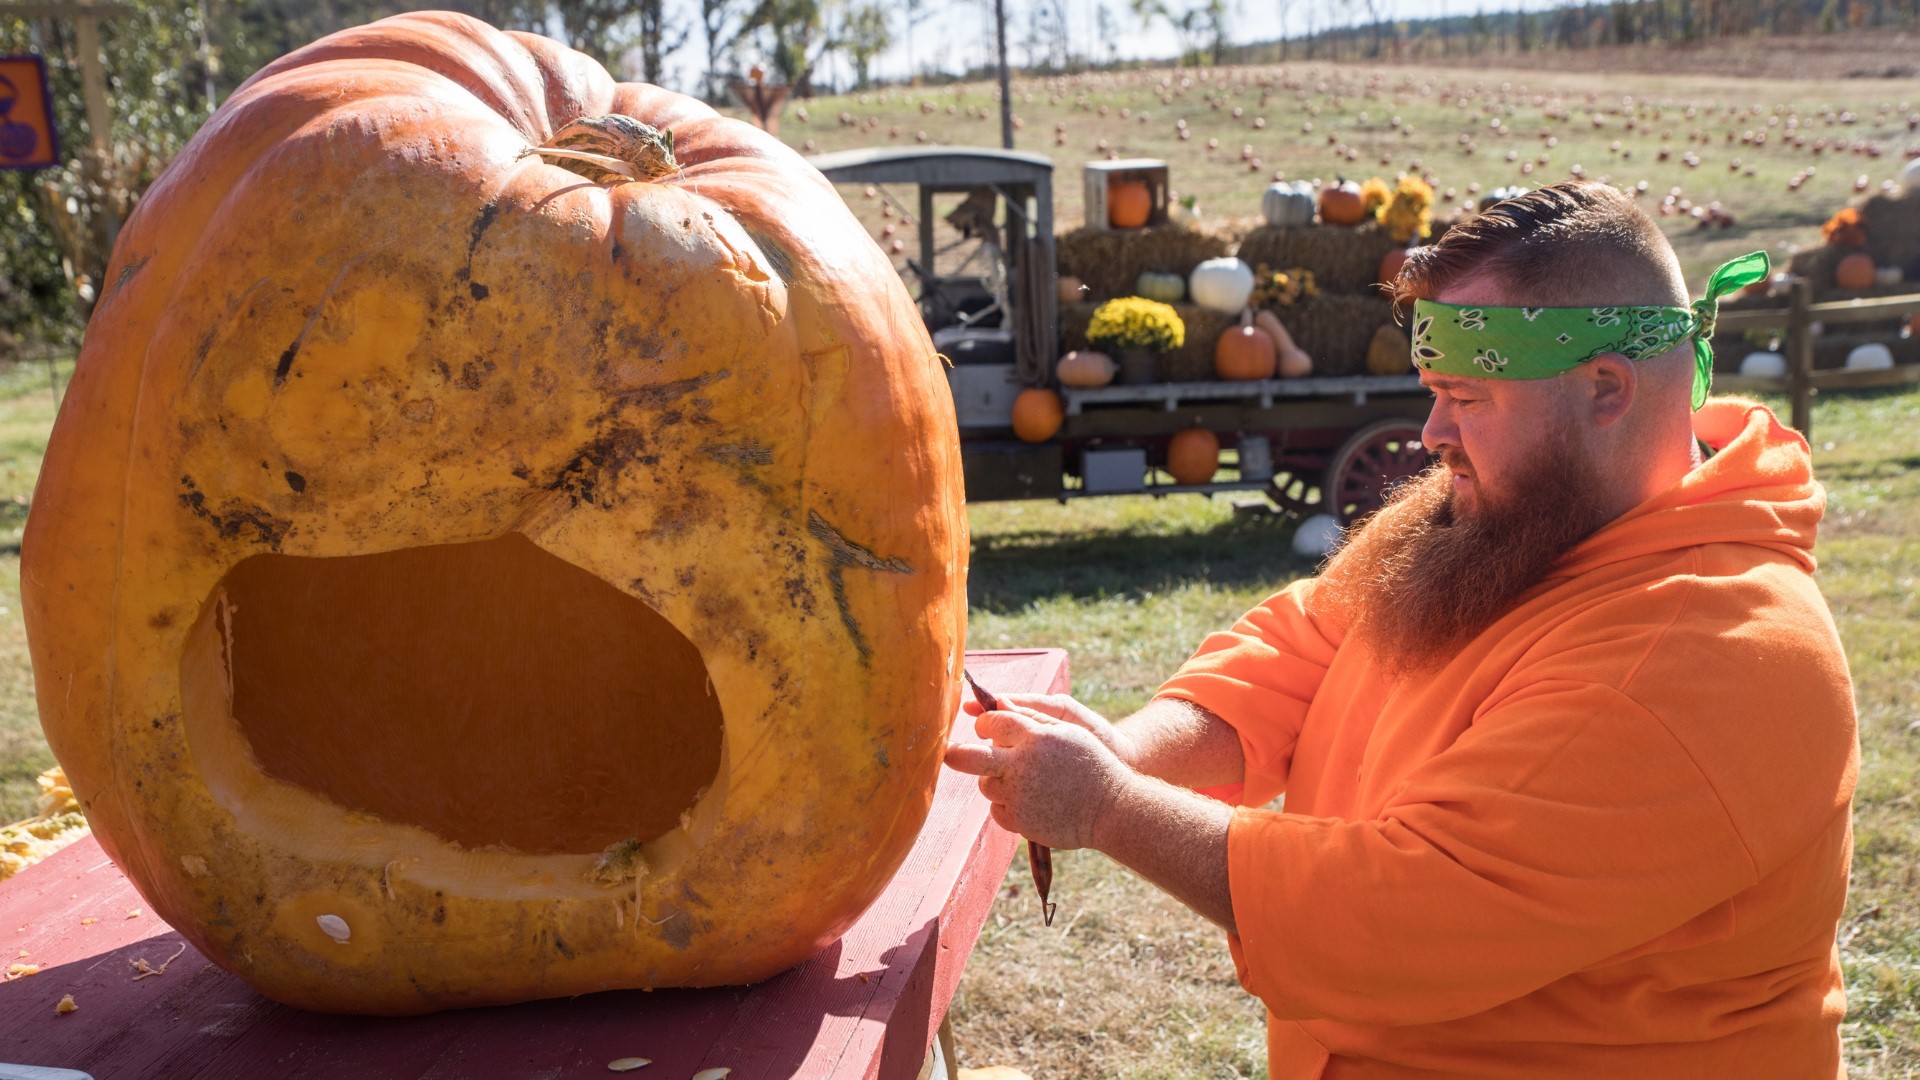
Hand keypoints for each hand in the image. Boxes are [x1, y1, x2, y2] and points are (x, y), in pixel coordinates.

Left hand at [944, 701, 1132, 849]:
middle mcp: (1022, 766)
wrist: (1112, 808)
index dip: (985, 722)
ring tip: (1019, 781)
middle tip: (947, 753)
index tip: (984, 726)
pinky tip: (1028, 801)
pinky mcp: (1020, 821)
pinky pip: (997, 810)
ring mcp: (1019, 796)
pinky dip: (1006, 805)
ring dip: (993, 780)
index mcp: (1035, 737)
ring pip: (985, 785)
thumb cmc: (1092, 763)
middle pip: (972, 756)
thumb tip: (999, 704)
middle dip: (955, 753)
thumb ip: (1031, 716)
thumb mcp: (1068, 730)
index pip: (994, 722)